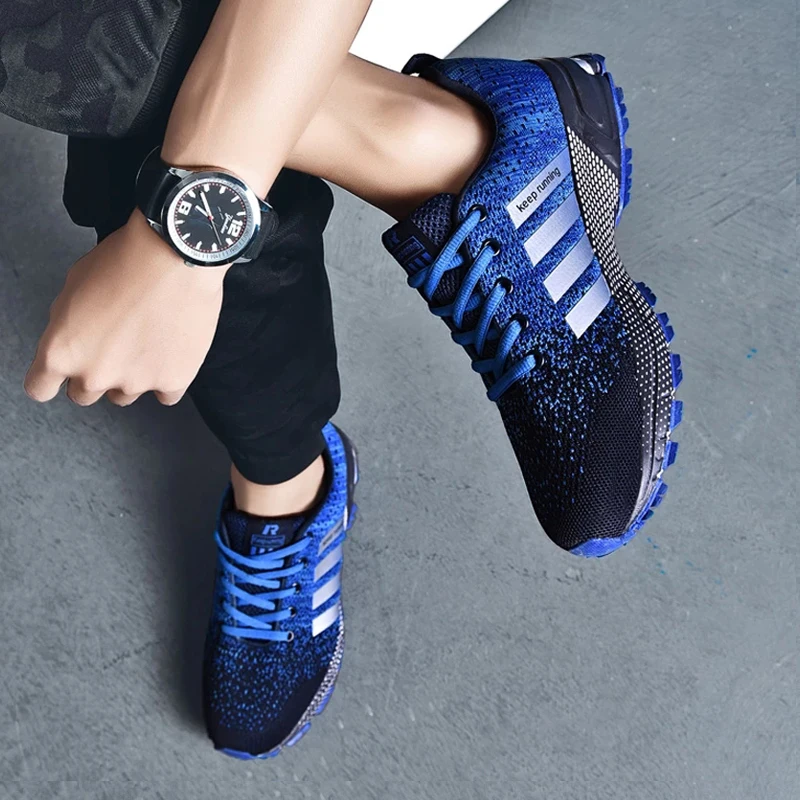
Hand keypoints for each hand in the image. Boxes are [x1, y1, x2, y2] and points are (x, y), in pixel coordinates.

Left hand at [24, 209, 227, 406]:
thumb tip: (75, 338)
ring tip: (144, 342)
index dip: (50, 377)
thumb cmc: (125, 262)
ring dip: (129, 376)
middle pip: (83, 394)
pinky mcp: (174, 379)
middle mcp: (96, 374)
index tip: (61, 371)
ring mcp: (137, 382)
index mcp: (61, 352)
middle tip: (110, 346)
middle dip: (92, 374)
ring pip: (124, 395)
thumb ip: (66, 325)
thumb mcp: (72, 287)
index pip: (40, 388)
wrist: (175, 257)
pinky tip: (169, 353)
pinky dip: (167, 378)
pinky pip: (166, 395)